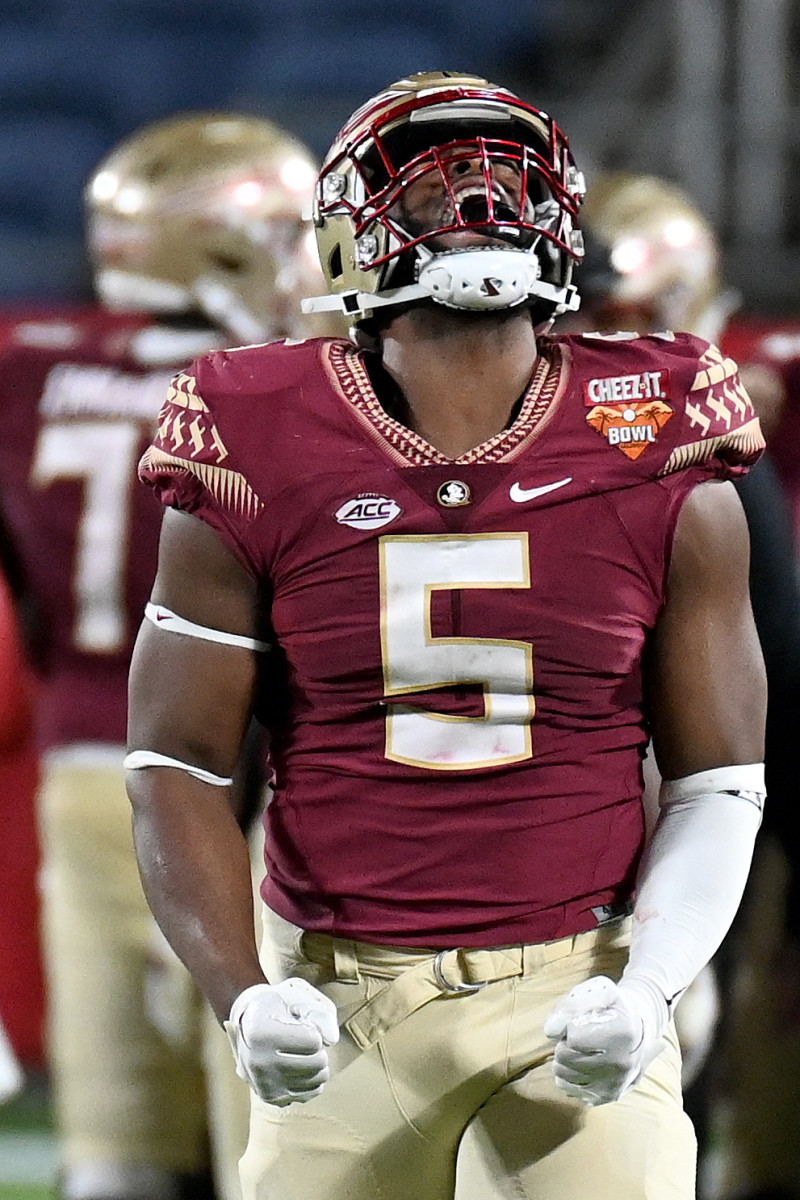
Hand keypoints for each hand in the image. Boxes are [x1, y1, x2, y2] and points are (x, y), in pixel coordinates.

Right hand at [224, 978, 339, 1105]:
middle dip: (319, 1048)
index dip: (313, 1029)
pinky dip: (312, 1078)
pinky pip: (312, 1092)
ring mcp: (264, 1084)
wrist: (247, 1023)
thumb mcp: (295, 995)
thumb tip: (332, 1039)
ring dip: (317, 1063)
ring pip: (318, 1079)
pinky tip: (298, 1065)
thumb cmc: (277, 1006)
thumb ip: (319, 1012)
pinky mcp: (271, 1098)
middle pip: (318, 1062)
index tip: (298, 1024)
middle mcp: (258, 1062)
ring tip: (300, 1051)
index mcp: (261, 1033)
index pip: (314, 1041)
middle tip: (303, 1039)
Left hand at [543, 975, 665, 1105]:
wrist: (639, 1030)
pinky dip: (569, 1075)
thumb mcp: (598, 990)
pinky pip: (567, 1087)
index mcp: (623, 1032)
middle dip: (565, 1043)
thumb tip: (551, 1030)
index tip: (579, 1021)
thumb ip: (572, 1004)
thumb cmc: (612, 1007)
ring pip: (562, 1073)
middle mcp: (622, 1063)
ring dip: (565, 1059)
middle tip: (580, 1035)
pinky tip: (583, 1063)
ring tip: (582, 1048)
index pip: (573, 1038)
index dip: (569, 1026)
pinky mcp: (606, 1096)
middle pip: (564, 1056)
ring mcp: (615, 1083)